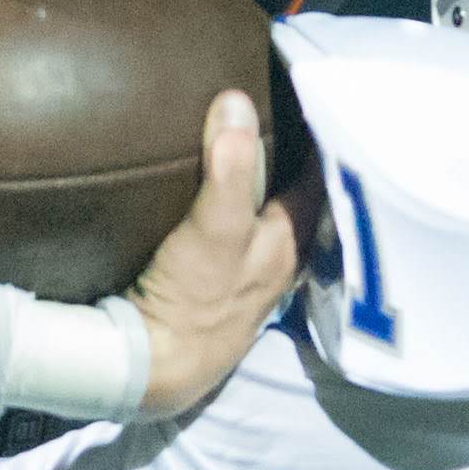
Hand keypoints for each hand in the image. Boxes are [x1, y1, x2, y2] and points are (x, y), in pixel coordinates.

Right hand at [124, 92, 298, 416]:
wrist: (151, 368)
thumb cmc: (195, 300)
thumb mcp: (216, 228)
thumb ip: (230, 168)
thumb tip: (237, 101)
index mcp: (289, 243)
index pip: (317, 179)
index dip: (316, 139)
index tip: (307, 101)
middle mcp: (277, 263)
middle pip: (294, 201)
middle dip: (291, 164)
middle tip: (279, 117)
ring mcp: (247, 281)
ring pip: (268, 223)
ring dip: (263, 192)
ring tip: (249, 149)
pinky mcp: (216, 293)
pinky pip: (236, 242)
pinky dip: (235, 218)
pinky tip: (218, 205)